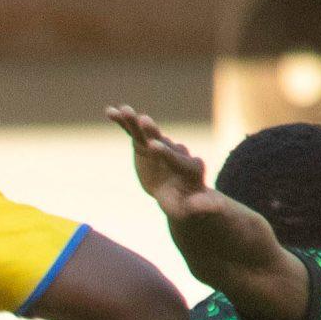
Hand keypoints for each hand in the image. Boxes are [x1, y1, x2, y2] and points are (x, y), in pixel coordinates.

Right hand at [107, 106, 223, 224]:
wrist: (176, 194)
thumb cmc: (185, 204)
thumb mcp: (192, 208)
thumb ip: (202, 205)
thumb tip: (210, 206)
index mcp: (189, 167)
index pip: (176, 159)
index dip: (165, 153)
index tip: (152, 147)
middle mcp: (175, 151)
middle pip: (162, 140)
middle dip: (152, 131)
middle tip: (143, 120)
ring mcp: (159, 146)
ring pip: (146, 133)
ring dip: (135, 121)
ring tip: (123, 110)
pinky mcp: (145, 145)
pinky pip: (133, 133)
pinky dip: (123, 123)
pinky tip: (110, 112)